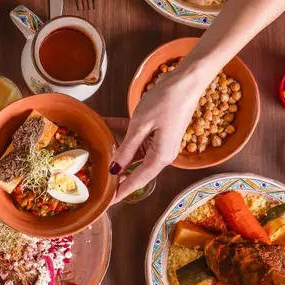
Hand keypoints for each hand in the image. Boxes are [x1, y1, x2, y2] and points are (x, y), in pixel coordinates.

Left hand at [110, 66, 211, 201]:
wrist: (187, 80)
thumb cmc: (166, 101)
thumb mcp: (141, 125)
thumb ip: (127, 149)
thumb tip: (115, 170)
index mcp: (160, 158)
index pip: (136, 181)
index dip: (121, 192)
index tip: (107, 203)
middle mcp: (162, 154)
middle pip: (135, 171)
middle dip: (117, 177)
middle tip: (98, 184)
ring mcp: (160, 143)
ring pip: (135, 154)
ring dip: (118, 153)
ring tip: (97, 158)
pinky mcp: (158, 131)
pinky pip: (138, 138)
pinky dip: (123, 133)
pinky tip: (105, 125)